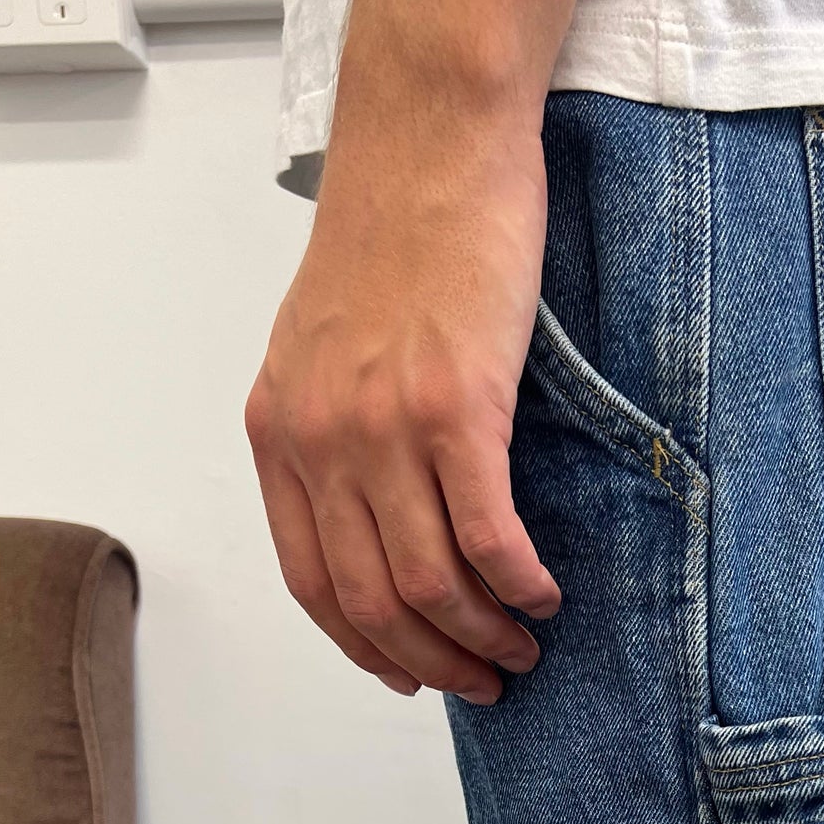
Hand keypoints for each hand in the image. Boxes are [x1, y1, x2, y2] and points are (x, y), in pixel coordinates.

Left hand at [246, 0, 576, 703]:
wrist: (427, 143)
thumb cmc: (389, 231)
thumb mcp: (320, 344)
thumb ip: (328, 432)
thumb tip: (372, 515)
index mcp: (278, 432)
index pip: (311, 582)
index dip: (363, 647)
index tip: (407, 674)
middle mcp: (321, 441)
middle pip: (373, 600)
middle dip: (433, 660)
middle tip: (482, 680)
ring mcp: (384, 428)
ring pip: (431, 582)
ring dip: (483, 634)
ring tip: (522, 646)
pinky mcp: (455, 408)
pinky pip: (488, 537)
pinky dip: (519, 584)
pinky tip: (544, 594)